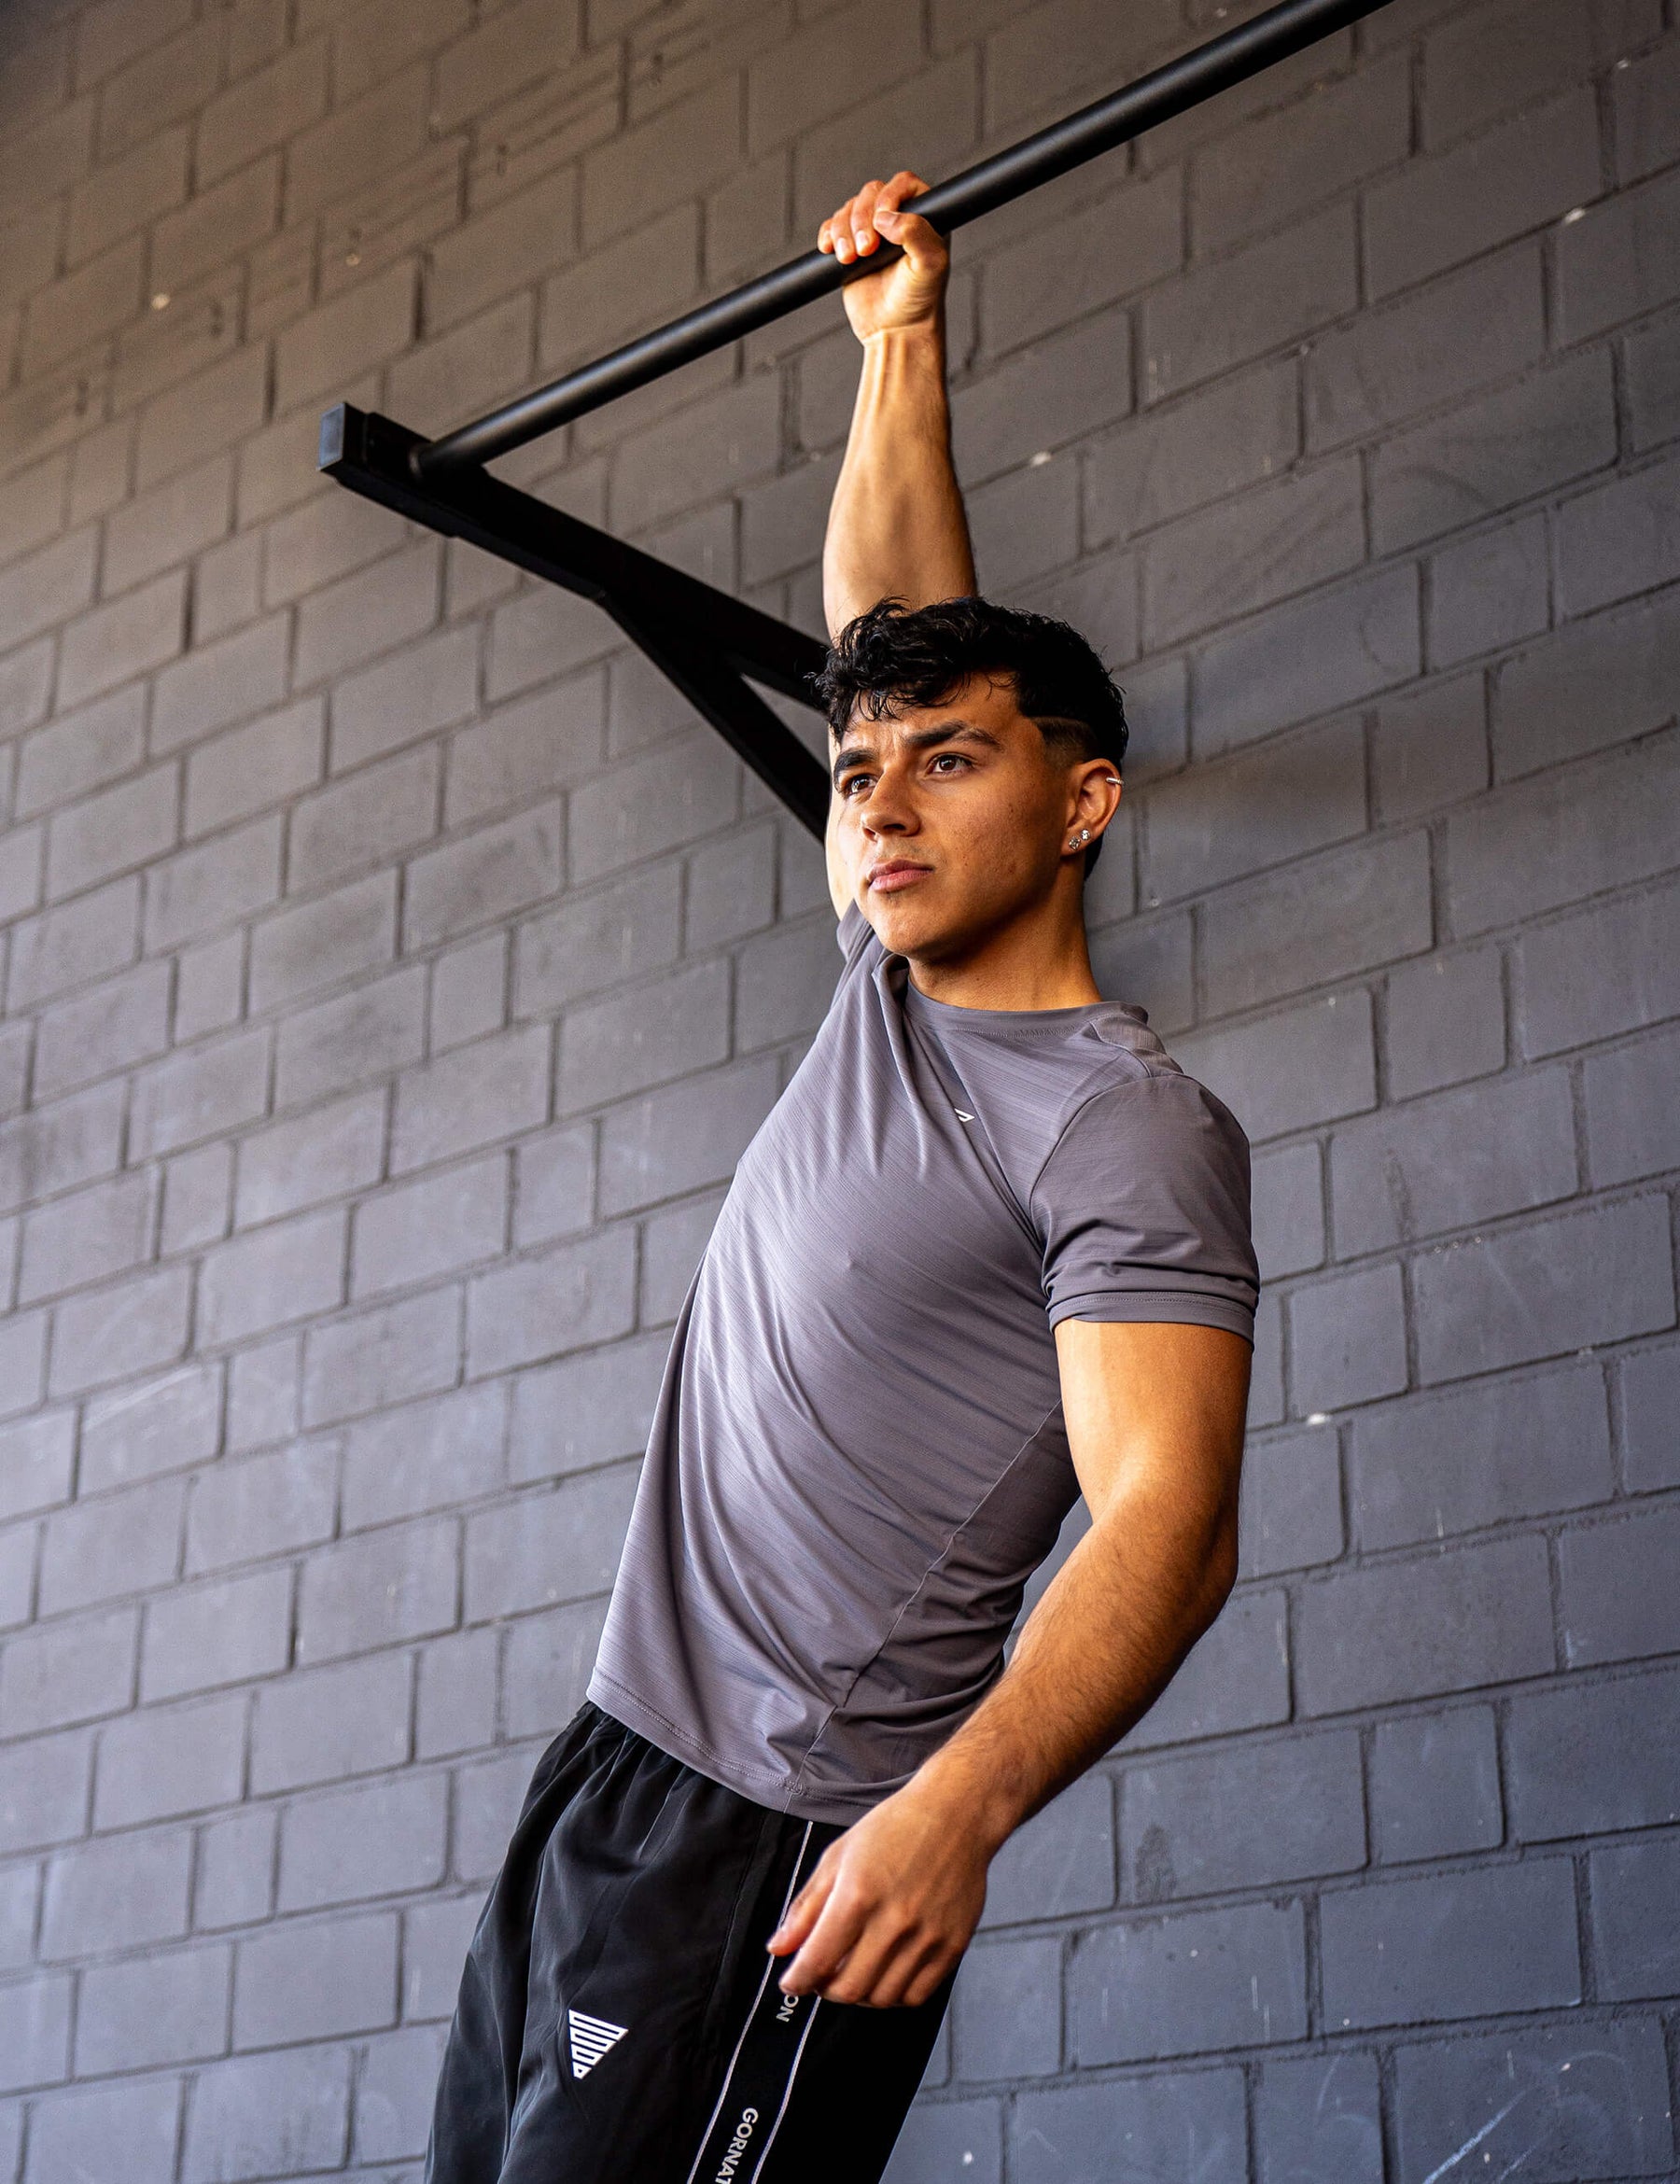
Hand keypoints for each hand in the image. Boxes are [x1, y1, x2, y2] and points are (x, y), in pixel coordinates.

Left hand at [765, 1782, 988, 2007]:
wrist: (955, 1815)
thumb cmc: (894, 1829)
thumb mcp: (839, 1856)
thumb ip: (807, 1907)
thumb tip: (779, 1948)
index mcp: (858, 1894)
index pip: (817, 1960)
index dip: (797, 1980)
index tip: (792, 1982)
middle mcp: (893, 1920)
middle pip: (849, 1988)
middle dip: (825, 1990)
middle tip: (822, 1976)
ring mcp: (927, 1936)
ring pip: (882, 1998)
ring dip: (859, 1995)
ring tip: (854, 1972)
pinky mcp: (952, 1945)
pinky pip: (916, 1995)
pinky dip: (894, 1996)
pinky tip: (885, 1974)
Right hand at [817, 170, 948, 343]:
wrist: (895, 330)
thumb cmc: (919, 301)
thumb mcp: (930, 266)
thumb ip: (917, 233)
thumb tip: (886, 217)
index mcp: (923, 217)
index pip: (904, 184)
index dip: (890, 195)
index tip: (882, 219)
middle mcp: (897, 219)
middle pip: (871, 193)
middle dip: (862, 219)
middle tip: (866, 250)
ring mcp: (871, 231)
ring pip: (848, 209)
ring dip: (843, 231)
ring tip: (850, 260)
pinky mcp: (849, 246)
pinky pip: (832, 226)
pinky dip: (828, 235)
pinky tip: (831, 251)